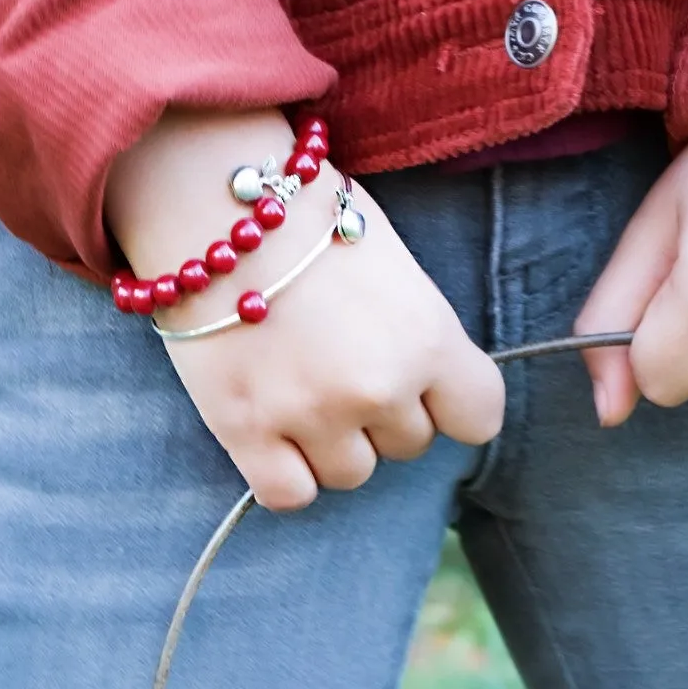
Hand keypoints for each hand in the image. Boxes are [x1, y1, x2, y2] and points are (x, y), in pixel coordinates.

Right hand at [105, 110, 503, 510]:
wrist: (209, 194)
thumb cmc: (305, 218)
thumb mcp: (394, 265)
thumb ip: (419, 336)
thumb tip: (424, 389)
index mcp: (428, 338)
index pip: (479, 417)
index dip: (450, 404)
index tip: (421, 384)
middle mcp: (378, 386)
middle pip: (408, 445)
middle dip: (381, 414)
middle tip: (337, 362)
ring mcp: (313, 414)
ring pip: (351, 475)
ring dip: (331, 444)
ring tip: (299, 386)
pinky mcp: (248, 433)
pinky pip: (289, 494)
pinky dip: (283, 473)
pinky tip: (271, 430)